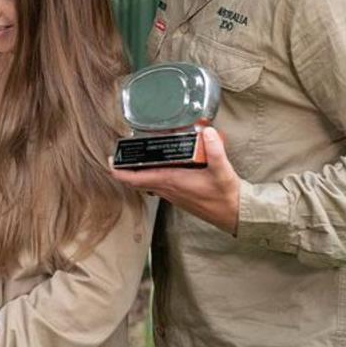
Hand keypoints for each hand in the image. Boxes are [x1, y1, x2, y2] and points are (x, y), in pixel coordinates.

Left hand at [110, 127, 240, 233]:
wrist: (236, 214)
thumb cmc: (227, 196)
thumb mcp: (222, 170)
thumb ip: (215, 150)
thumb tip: (207, 131)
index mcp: (171, 181)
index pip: (135, 179)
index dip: (118, 171)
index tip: (109, 160)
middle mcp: (168, 189)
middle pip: (136, 180)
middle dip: (125, 167)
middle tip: (120, 152)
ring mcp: (172, 194)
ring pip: (146, 182)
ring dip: (138, 171)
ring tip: (136, 154)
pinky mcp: (179, 195)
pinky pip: (158, 184)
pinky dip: (152, 175)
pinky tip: (160, 164)